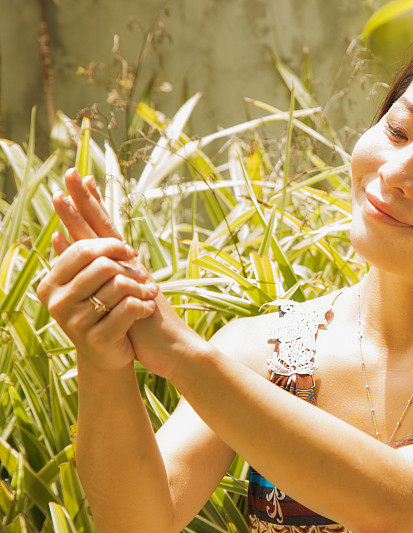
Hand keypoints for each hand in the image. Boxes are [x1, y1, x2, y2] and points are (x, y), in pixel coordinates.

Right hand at [36, 237, 158, 371]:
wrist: (108, 355)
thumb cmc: (102, 311)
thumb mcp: (89, 284)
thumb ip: (83, 257)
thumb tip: (61, 227)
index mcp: (51, 285)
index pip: (82, 250)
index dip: (111, 246)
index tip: (130, 252)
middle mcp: (57, 303)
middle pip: (103, 266)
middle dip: (130, 269)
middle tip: (144, 277)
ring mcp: (75, 323)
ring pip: (119, 286)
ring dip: (142, 288)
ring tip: (149, 293)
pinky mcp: (96, 338)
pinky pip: (129, 307)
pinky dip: (145, 305)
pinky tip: (148, 308)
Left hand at [50, 168, 206, 379]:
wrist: (175, 350)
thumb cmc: (153, 332)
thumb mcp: (131, 303)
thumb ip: (118, 285)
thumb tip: (103, 271)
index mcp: (127, 267)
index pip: (107, 230)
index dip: (95, 207)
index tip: (84, 182)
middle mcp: (127, 264)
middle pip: (102, 225)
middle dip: (86, 199)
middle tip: (71, 172)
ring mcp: (126, 273)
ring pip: (99, 238)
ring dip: (79, 216)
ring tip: (63, 192)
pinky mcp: (125, 287)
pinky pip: (99, 262)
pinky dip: (80, 249)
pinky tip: (63, 237)